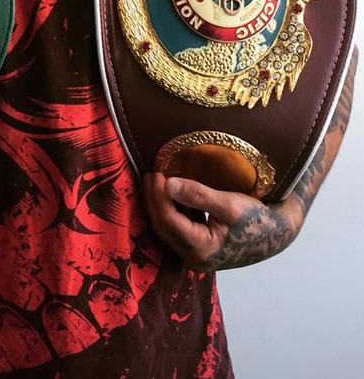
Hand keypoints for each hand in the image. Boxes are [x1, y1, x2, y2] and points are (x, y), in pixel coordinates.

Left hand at [143, 172, 298, 271]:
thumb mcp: (230, 204)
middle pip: (163, 227)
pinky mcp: (200, 248)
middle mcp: (195, 258)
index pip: (168, 221)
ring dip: (160, 205)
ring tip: (156, 180)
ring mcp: (197, 256)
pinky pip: (177, 229)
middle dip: (154, 199)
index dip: (158, 196)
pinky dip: (171, 210)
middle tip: (151, 173)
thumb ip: (198, 195)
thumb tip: (168, 184)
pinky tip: (170, 193)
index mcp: (202, 250)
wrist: (279, 233)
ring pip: (168, 229)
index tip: (157, 173)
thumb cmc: (258, 219)